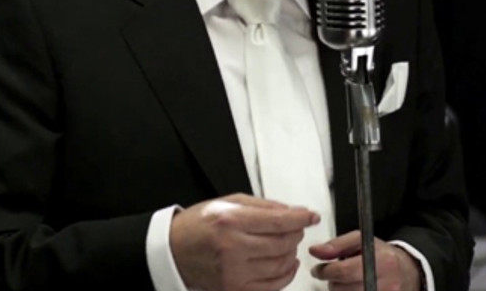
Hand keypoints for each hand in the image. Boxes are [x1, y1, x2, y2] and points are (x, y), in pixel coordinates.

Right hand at [170, 192, 320, 290]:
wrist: (174, 252)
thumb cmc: (198, 226)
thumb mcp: (227, 203)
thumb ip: (262, 206)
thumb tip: (293, 211)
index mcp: (230, 222)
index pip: (278, 221)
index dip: (301, 218)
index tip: (311, 215)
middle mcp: (232, 249)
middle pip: (283, 243)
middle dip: (296, 233)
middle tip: (297, 227)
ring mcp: (234, 273)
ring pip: (281, 264)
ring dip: (292, 252)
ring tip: (288, 243)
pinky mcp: (235, 290)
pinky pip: (273, 285)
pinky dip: (286, 274)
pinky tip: (286, 263)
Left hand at [311, 231, 420, 290]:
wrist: (407, 273)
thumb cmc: (383, 256)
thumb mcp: (362, 241)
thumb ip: (337, 245)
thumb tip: (315, 251)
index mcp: (383, 261)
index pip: (344, 271)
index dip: (325, 271)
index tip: (318, 269)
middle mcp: (386, 284)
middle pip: (343, 289)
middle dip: (332, 282)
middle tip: (333, 275)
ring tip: (345, 283)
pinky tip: (350, 289)